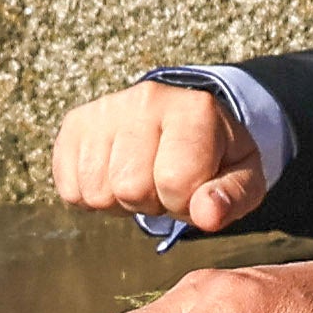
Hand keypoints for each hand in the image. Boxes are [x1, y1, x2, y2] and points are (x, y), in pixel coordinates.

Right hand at [50, 78, 265, 234]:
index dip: (185, 202)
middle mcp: (147, 98)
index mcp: (195, 109)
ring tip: (141, 179)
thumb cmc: (215, 158)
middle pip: (130, 187)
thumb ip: (232, 197)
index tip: (193, 187)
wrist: (183, 125)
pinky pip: (69, 186)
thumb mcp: (243, 178)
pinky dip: (91, 196)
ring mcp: (106, 108)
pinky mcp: (76, 123)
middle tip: (164, 184)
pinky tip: (114, 176)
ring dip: (120, 201)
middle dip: (150, 202)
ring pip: (97, 190)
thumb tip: (208, 214)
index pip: (176, 181)